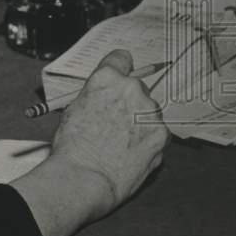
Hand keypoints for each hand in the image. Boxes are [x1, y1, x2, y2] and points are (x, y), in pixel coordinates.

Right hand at [10, 49, 169, 235]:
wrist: (85, 177)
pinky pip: (156, 131)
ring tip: (120, 140)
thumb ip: (96, 95)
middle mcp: (132, 89)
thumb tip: (105, 95)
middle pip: (136, 87)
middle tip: (114, 120)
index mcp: (106, 79)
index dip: (118, 68)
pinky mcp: (162, 134)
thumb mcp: (75, 108)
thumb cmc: (73, 146)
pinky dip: (147, 139)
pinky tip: (131, 151)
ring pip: (148, 110)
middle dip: (128, 100)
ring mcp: (150, 112)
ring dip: (139, 120)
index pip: (121, 58)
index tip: (119, 76)